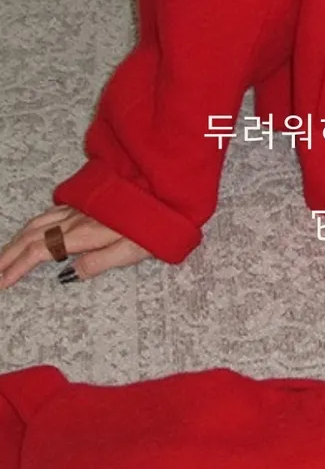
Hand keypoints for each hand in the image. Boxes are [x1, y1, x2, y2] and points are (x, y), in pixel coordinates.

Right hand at [0, 206, 149, 289]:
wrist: (166, 186)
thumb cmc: (155, 221)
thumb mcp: (133, 250)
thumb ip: (100, 263)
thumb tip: (70, 273)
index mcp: (84, 232)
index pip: (41, 251)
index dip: (19, 267)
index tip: (3, 283)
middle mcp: (76, 218)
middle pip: (32, 236)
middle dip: (8, 255)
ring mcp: (79, 208)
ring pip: (38, 222)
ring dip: (17, 240)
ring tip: (4, 256)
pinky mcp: (85, 201)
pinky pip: (49, 213)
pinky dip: (32, 225)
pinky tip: (30, 231)